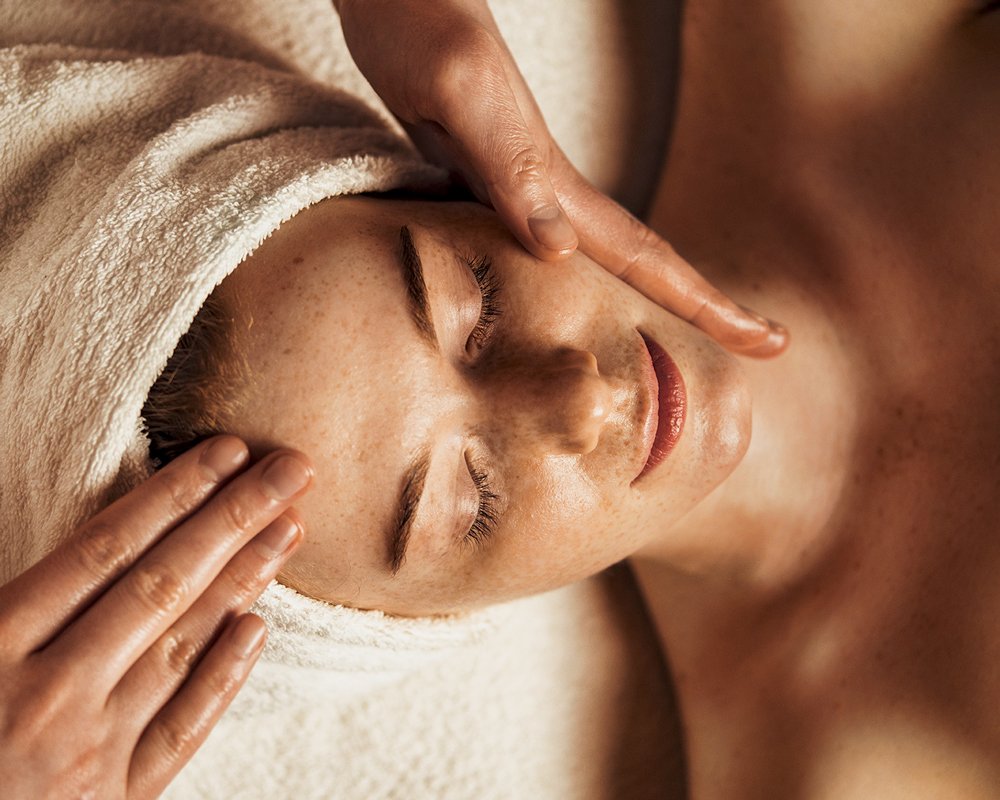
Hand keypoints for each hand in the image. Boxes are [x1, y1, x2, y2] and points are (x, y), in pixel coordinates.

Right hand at [0, 436, 312, 798]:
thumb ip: (13, 606)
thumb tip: (87, 549)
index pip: (104, 548)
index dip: (173, 494)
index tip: (228, 452)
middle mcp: (49, 693)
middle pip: (160, 584)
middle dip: (233, 518)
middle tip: (291, 471)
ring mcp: (89, 753)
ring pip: (181, 646)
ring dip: (243, 580)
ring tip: (289, 528)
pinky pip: (182, 731)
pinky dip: (223, 677)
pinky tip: (259, 628)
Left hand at [333, 0, 787, 356]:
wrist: (399, 2)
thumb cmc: (424, 35)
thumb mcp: (465, 94)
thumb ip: (512, 168)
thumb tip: (560, 250)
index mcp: (558, 184)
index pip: (648, 257)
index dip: (707, 304)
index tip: (769, 340)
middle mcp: (549, 197)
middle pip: (638, 267)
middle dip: (700, 310)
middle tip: (764, 347)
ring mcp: (519, 196)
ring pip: (590, 268)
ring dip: (637, 306)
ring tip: (670, 346)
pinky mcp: (482, 192)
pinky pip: (530, 259)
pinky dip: (561, 292)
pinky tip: (560, 308)